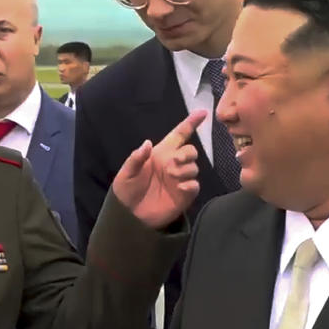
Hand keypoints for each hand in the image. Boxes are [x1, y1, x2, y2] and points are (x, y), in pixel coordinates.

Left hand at [112, 110, 205, 228]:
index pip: (179, 135)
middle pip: (190, 151)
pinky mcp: (184, 195)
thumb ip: (136, 158)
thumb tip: (147, 143)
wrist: (130, 216)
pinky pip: (194, 185)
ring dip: (185, 170)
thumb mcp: (126, 173)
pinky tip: (179, 188)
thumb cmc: (126, 191)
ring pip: (194, 167)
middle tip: (174, 162)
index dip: (191, 123)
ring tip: (171, 177)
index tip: (202, 112)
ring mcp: (179, 180)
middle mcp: (173, 164)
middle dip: (187, 154)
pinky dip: (189, 185)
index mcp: (160, 154)